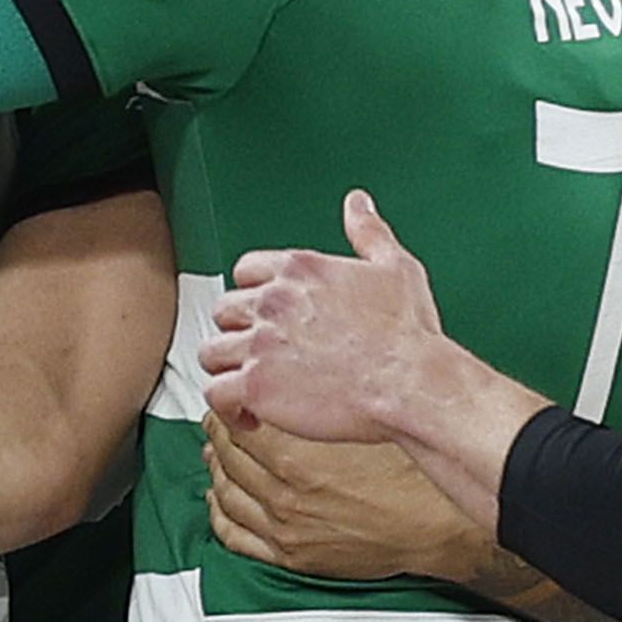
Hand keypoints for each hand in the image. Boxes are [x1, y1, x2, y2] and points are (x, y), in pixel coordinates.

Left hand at [202, 193, 483, 451]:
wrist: (410, 382)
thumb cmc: (407, 333)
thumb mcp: (394, 267)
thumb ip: (368, 232)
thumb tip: (357, 203)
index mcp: (299, 269)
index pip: (245, 271)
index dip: (254, 297)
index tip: (270, 319)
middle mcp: (272, 300)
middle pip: (224, 311)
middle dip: (239, 334)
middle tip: (263, 358)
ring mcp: (260, 343)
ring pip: (211, 353)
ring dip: (228, 371)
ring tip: (252, 389)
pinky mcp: (256, 385)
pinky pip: (216, 393)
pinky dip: (229, 408)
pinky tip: (253, 417)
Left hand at [206, 403, 497, 588]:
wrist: (435, 526)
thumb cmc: (410, 474)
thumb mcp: (362, 424)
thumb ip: (318, 406)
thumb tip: (288, 384)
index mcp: (296, 456)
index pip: (235, 422)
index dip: (229, 405)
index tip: (232, 398)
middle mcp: (284, 493)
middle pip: (226, 455)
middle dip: (219, 434)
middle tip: (221, 420)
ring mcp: (284, 527)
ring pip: (225, 492)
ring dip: (217, 470)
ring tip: (219, 454)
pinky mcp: (291, 555)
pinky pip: (235, 536)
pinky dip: (221, 514)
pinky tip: (222, 499)